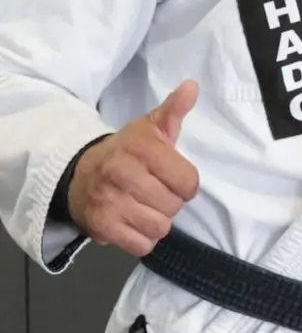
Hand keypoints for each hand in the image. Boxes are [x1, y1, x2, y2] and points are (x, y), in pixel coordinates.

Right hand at [67, 80, 199, 257]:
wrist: (78, 174)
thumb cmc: (126, 153)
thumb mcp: (149, 128)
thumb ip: (173, 111)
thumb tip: (192, 87)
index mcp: (140, 148)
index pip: (188, 182)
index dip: (185, 184)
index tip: (172, 179)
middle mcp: (122, 173)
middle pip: (174, 206)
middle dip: (170, 203)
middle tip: (154, 193)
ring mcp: (109, 201)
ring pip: (160, 227)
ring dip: (156, 222)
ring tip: (144, 207)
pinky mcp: (100, 226)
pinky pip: (141, 245)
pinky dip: (142, 239)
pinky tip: (133, 223)